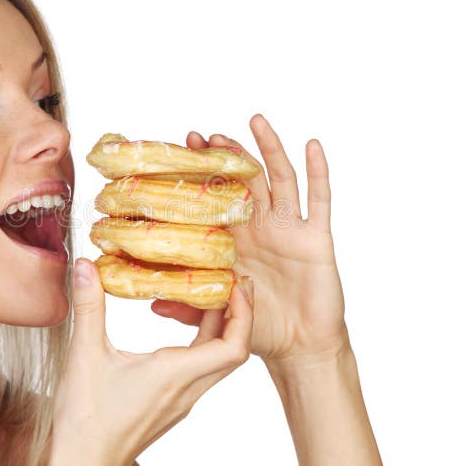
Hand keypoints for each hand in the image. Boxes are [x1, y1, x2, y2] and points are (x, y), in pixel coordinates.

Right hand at [50, 258, 253, 464]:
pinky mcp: (171, 405)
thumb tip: (86, 266)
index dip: (244, 314)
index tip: (236, 284)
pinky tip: (176, 324)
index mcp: (176, 375)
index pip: (233, 347)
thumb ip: (88, 307)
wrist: (83, 461)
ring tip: (200, 293)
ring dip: (216, 326)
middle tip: (227, 281)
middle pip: (232, 350)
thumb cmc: (85, 419)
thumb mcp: (84, 354)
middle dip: (236, 313)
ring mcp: (181, 400)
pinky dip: (198, 342)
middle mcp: (187, 389)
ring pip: (215, 360)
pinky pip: (199, 369)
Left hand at [151, 114, 348, 365]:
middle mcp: (261, 227)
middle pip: (245, 180)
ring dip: (268, 149)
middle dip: (227, 155)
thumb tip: (151, 304)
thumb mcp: (218, 315)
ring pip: (280, 180)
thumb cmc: (259, 327)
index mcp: (236, 240)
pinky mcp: (316, 239)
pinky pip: (319, 201)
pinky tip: (312, 145)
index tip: (181, 150)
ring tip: (254, 121)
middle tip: (205, 135)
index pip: (217, 198)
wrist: (299, 347)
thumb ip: (188, 306)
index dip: (202, 174)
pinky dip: (318, 172)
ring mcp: (289, 229)